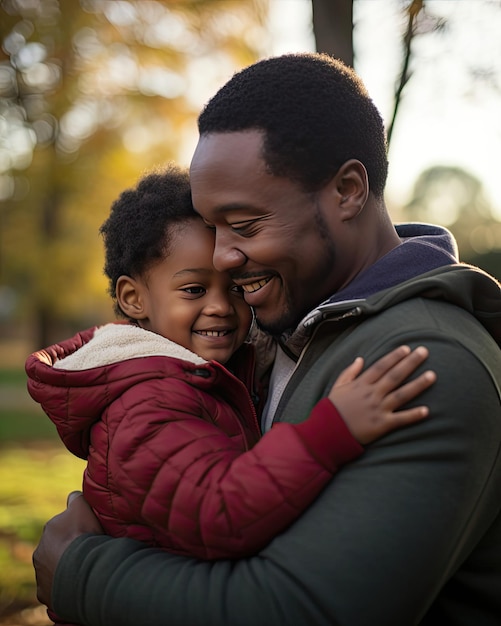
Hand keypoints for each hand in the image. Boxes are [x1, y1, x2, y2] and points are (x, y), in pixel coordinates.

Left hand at [33, 491, 103, 607]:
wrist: (81, 570)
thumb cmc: (83, 536)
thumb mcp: (82, 507)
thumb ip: (76, 498)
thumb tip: (73, 496)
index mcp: (49, 530)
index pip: (62, 525)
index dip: (76, 528)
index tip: (87, 532)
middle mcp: (40, 551)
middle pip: (56, 547)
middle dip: (69, 548)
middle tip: (87, 551)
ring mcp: (41, 573)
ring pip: (54, 567)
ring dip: (66, 567)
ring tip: (84, 568)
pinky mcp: (44, 592)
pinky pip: (55, 587)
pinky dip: (65, 585)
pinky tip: (78, 582)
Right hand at [328, 345, 435, 444]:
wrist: (328, 432)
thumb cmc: (332, 409)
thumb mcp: (338, 386)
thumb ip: (349, 372)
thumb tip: (360, 359)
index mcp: (361, 384)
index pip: (381, 366)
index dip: (394, 356)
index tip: (406, 348)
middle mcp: (372, 394)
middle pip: (395, 376)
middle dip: (410, 363)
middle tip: (424, 352)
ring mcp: (378, 409)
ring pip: (402, 394)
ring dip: (418, 384)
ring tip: (432, 375)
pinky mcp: (381, 425)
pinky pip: (400, 419)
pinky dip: (413, 415)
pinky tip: (426, 410)